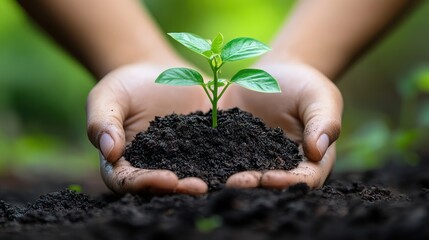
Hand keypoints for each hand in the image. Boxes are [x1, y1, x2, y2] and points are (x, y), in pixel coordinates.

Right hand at [87, 62, 210, 194]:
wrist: (155, 72)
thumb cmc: (125, 85)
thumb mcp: (108, 97)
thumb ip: (103, 122)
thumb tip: (109, 151)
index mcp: (123, 162)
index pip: (128, 181)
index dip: (145, 183)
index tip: (166, 179)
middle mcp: (152, 167)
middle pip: (162, 186)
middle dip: (180, 189)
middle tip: (199, 187)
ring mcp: (178, 159)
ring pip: (188, 176)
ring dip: (204, 181)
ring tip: (220, 181)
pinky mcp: (201, 148)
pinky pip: (212, 158)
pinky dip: (222, 163)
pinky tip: (236, 164)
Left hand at [219, 61, 342, 188]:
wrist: (274, 72)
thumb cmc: (303, 84)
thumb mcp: (318, 97)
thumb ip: (323, 121)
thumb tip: (318, 150)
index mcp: (310, 159)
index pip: (304, 177)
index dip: (288, 181)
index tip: (270, 178)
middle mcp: (282, 166)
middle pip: (272, 183)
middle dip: (254, 185)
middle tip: (235, 183)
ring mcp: (256, 160)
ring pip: (247, 176)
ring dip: (232, 180)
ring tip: (218, 179)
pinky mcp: (234, 150)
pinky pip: (224, 159)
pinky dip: (214, 165)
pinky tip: (200, 168)